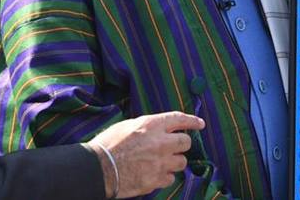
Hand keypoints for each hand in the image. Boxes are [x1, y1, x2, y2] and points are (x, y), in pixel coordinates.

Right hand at [89, 111, 204, 197]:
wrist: (99, 168)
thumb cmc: (108, 144)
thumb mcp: (127, 126)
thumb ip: (147, 127)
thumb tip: (158, 129)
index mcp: (151, 125)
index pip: (179, 119)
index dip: (192, 121)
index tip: (200, 124)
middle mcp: (160, 143)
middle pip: (186, 143)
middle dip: (182, 144)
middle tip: (174, 147)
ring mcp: (160, 163)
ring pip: (181, 162)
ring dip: (174, 162)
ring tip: (161, 162)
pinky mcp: (156, 180)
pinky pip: (170, 178)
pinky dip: (165, 176)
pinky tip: (154, 174)